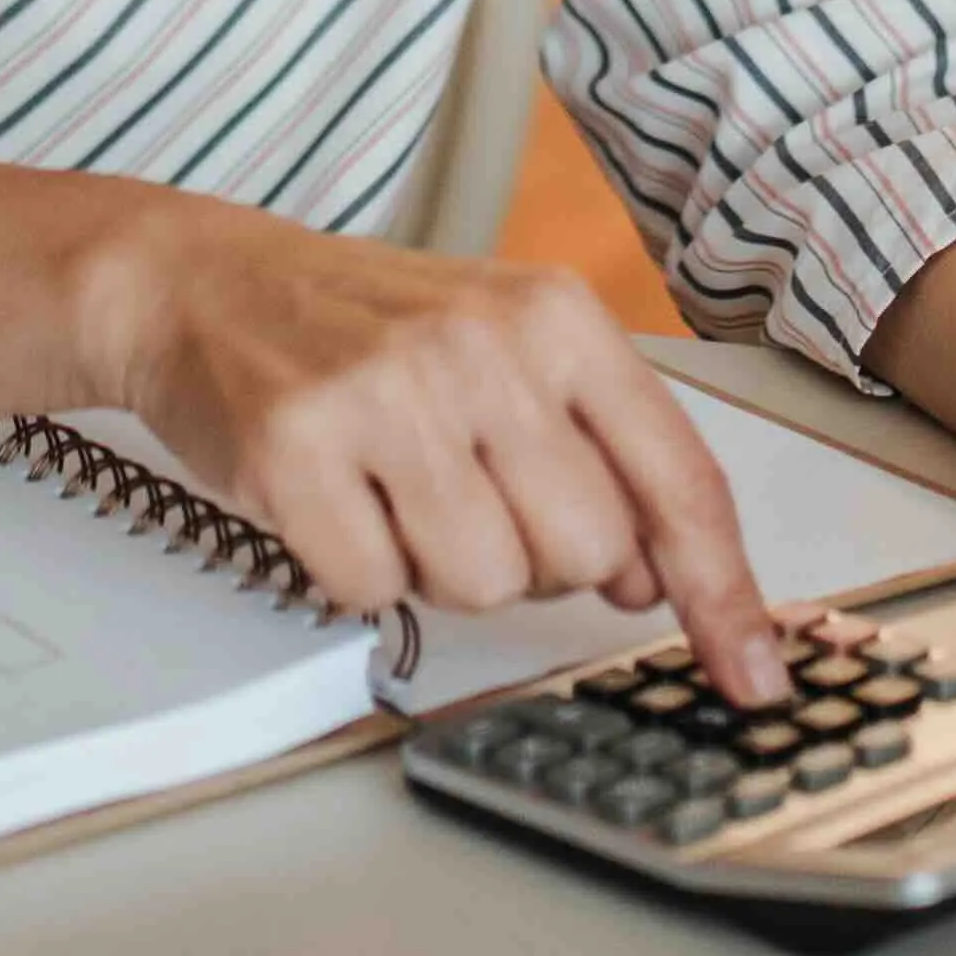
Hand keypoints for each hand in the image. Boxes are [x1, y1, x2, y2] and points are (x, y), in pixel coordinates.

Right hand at [89, 205, 792, 706]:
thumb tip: (660, 578)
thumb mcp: (507, 348)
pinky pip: (371, 591)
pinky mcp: (296, 446)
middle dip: (535, 560)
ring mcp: (387, 393)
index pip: (678, 479)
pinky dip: (352, 569)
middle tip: (467, 494)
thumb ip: (600, 451)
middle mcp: (483, 346)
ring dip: (439, 567)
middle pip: (587, 555)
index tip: (751, 673)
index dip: (723, 593)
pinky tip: (333, 498)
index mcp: (556, 317)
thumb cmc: (365, 328)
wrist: (203, 282)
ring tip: (394, 490)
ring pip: (484, 585)